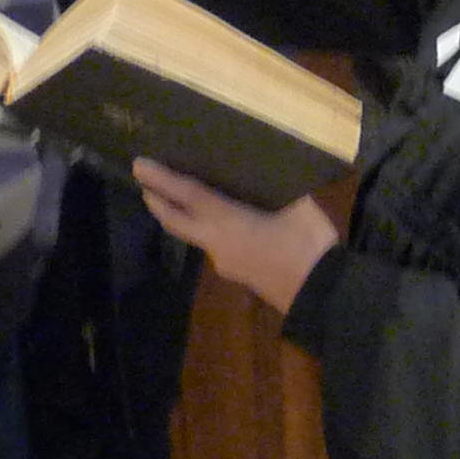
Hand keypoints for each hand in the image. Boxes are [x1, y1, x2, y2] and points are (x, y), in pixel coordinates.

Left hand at [136, 161, 340, 312]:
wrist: (319, 294)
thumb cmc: (308, 245)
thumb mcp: (299, 205)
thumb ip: (277, 186)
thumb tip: (270, 169)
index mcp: (229, 221)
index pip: (187, 195)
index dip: (162, 179)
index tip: (139, 164)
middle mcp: (216, 243)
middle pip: (177, 221)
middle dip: (158, 202)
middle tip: (144, 183)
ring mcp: (224, 261)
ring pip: (194, 234)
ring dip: (181, 216)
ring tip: (181, 197)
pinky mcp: (236, 272)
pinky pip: (213, 243)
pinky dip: (206, 227)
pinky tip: (222, 220)